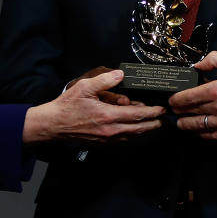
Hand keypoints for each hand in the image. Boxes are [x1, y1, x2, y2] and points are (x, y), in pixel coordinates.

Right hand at [23, 70, 163, 142]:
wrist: (53, 125)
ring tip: (153, 123)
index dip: (152, 112)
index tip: (162, 109)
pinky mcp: (102, 142)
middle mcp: (110, 130)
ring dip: (144, 129)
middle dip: (153, 123)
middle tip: (163, 118)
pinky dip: (132, 134)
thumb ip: (104, 80)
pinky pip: (122, 139)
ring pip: (132, 135)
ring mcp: (106, 138)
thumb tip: (120, 75)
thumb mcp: (85, 87)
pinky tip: (134, 129)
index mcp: (108, 116)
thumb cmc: (67, 106)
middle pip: (139, 129)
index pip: (137, 115)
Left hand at [169, 51, 216, 139]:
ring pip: (196, 128)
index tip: (171, 100)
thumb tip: (195, 66)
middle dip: (177, 113)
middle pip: (188, 114)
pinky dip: (201, 133)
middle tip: (173, 111)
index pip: (186, 98)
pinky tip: (198, 128)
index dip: (174, 100)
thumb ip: (211, 60)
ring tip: (181, 122)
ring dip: (185, 125)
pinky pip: (210, 137)